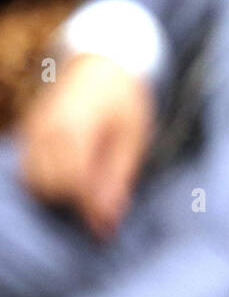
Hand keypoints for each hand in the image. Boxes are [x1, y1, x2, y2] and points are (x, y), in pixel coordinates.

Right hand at [20, 53, 154, 239]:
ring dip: (58, 196)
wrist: (101, 65)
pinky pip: (26, 170)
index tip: (106, 231)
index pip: (73, 183)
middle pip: (47, 187)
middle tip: (102, 208)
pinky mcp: (27, 134)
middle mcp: (45, 131)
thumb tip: (108, 221)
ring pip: (31, 182)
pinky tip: (71, 182)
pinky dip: (45, 183)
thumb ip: (118, 179)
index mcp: (75, 129)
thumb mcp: (133, 138)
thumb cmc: (124, 101)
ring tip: (89, 193)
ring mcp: (31, 131)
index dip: (88, 211)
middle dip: (74, 204)